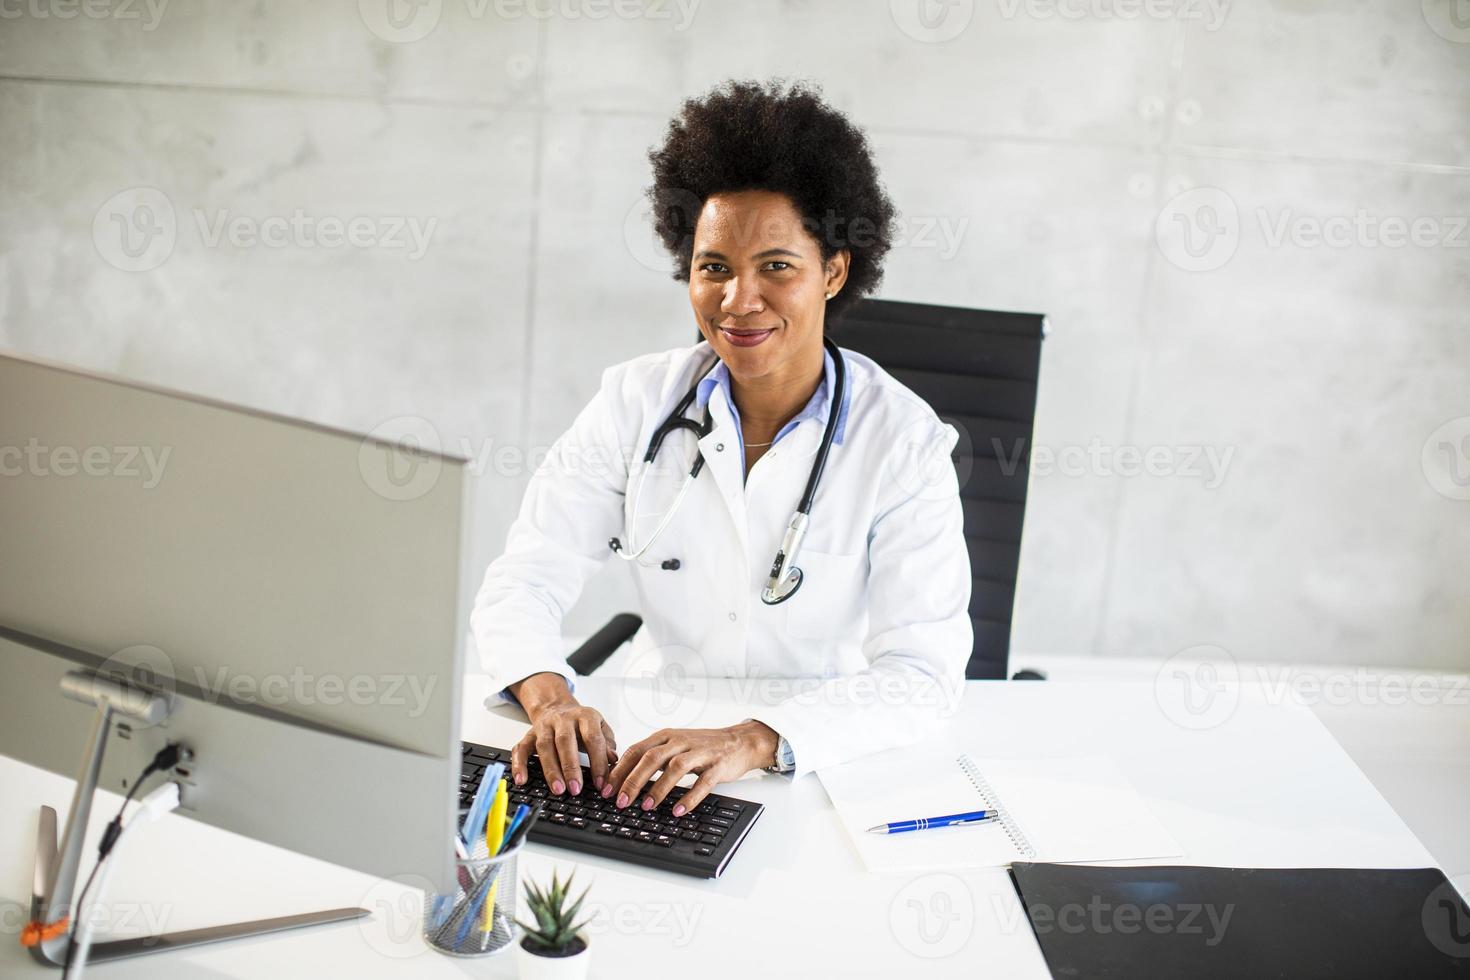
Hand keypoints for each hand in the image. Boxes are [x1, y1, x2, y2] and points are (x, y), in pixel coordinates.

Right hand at [507, 673, 618, 796]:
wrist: (556, 706)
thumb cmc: (581, 723)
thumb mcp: (600, 727)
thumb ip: (608, 743)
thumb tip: (613, 761)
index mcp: (585, 716)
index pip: (593, 739)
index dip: (597, 762)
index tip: (601, 783)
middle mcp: (563, 719)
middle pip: (565, 741)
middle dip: (571, 767)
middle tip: (576, 789)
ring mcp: (544, 726)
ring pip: (544, 746)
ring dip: (550, 769)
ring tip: (558, 789)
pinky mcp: (528, 734)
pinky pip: (521, 748)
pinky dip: (519, 764)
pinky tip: (521, 780)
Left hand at [600, 721, 777, 816]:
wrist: (738, 741)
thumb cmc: (702, 747)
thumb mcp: (674, 747)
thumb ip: (652, 758)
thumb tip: (622, 778)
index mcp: (665, 737)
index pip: (636, 751)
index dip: (619, 770)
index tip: (607, 789)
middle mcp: (680, 742)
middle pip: (651, 758)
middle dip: (633, 781)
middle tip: (621, 801)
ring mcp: (700, 753)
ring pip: (675, 768)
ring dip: (658, 788)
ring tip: (647, 807)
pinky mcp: (717, 765)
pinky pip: (702, 782)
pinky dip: (689, 797)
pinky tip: (679, 810)